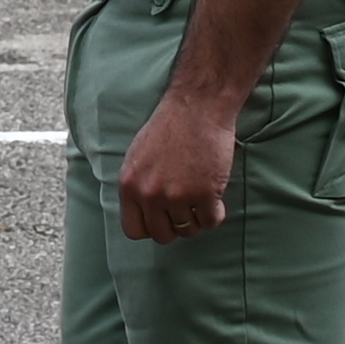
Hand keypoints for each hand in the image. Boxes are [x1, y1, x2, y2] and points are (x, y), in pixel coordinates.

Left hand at [109, 92, 237, 243]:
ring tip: (201, 202)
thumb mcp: (137, 157)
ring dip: (197, 220)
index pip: (133, 229)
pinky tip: (215, 200)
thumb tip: (144, 211)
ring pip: (188, 230)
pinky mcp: (204, 194)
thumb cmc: (170, 127)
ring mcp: (176, 196)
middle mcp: (149, 194)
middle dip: (176, 227)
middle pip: (161, 234)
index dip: (151, 227)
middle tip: (187, 211)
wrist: (198, 108)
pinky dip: (215, 215)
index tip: (163, 219)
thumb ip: (138, 185)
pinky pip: (210, 222)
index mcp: (129, 185)